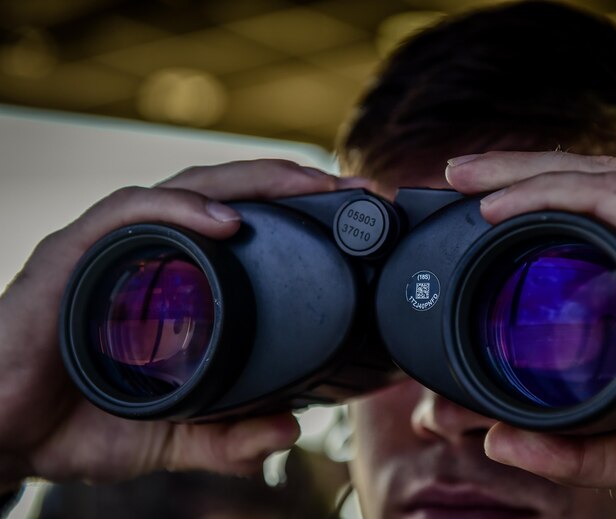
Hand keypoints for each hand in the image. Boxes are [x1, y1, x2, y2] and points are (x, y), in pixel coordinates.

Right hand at [0, 160, 365, 485]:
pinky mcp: (75, 255)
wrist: (5, 432)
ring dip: (250, 181)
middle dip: (288, 183)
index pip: (242, 227)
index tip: (349, 215)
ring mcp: (113, 250)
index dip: (295, 214)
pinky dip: (181, 210)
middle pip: (227, 195)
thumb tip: (287, 431)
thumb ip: (225, 438)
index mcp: (175, 280)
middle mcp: (148, 254)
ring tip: (304, 185)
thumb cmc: (80, 421)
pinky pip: (132, 214)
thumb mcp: (171, 435)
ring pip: (188, 190)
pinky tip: (227, 221)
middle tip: (347, 187)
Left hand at [446, 151, 615, 518]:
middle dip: (522, 172)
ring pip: (600, 176)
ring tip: (467, 175)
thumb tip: (500, 442)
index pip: (605, 215)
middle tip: (459, 175)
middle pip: (596, 183)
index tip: (482, 215)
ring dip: (525, 170)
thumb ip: (570, 444)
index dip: (544, 203)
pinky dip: (551, 192)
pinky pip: (614, 198)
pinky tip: (499, 204)